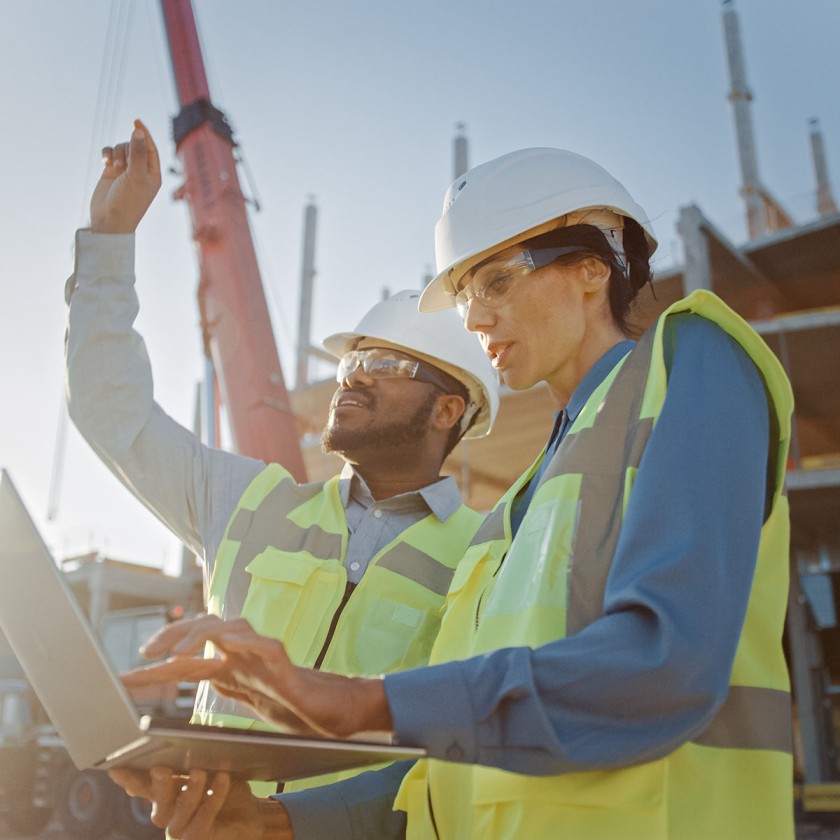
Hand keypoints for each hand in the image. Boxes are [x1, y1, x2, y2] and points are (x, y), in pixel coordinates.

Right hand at [91, 118, 160, 232]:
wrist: (109, 220)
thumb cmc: (128, 202)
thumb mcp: (135, 176)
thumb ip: (137, 153)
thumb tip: (139, 131)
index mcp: (153, 174)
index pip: (151, 148)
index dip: (144, 134)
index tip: (136, 120)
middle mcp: (140, 171)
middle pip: (134, 145)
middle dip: (126, 148)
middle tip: (122, 164)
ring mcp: (125, 171)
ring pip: (121, 148)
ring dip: (116, 152)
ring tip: (114, 165)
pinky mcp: (111, 172)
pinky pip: (109, 153)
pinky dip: (107, 153)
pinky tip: (105, 161)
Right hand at [108, 766, 292, 839]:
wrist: (249, 813)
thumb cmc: (224, 786)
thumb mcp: (210, 765)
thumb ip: (195, 753)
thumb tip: (190, 731)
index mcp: (165, 792)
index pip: (142, 786)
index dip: (129, 780)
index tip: (115, 768)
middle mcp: (169, 813)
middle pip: (157, 800)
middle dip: (159, 784)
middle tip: (160, 768)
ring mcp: (182, 828)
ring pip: (179, 812)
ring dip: (189, 790)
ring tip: (199, 770)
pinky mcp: (200, 837)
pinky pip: (202, 821)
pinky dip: (212, 799)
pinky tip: (222, 779)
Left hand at [122, 615, 392, 738]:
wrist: (336, 711)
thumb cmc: (296, 705)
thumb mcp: (252, 699)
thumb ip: (228, 685)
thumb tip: (199, 682)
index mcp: (235, 665)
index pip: (192, 657)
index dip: (160, 661)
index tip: (128, 672)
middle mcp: (247, 654)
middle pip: (206, 630)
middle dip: (174, 636)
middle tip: (148, 652)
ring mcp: (266, 656)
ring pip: (232, 628)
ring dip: (202, 634)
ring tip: (179, 649)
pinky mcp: (288, 665)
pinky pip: (267, 646)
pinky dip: (249, 642)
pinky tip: (230, 644)